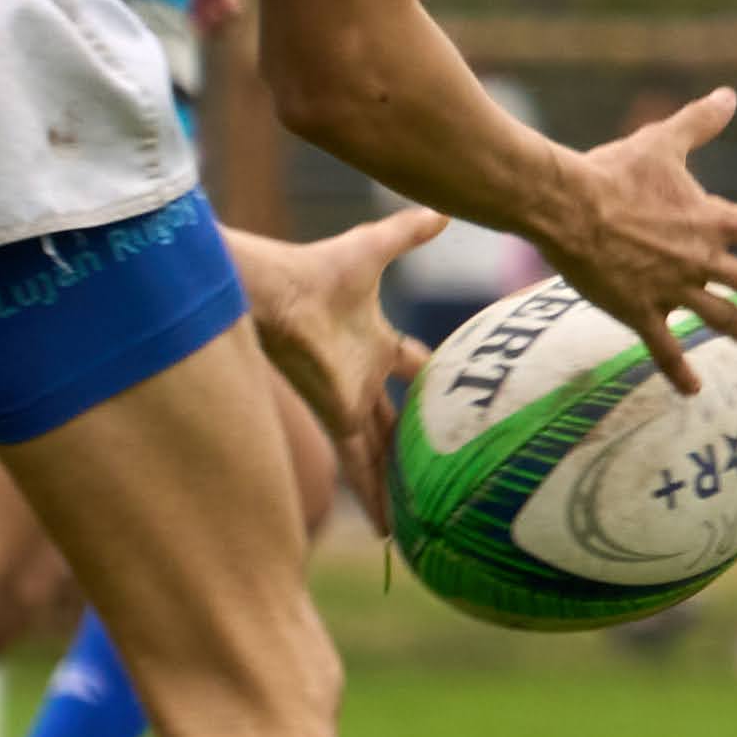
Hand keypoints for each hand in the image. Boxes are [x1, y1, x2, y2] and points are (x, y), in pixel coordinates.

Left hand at [230, 207, 439, 530]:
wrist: (276, 289)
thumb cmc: (317, 268)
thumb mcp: (374, 248)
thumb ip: (407, 231)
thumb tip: (442, 207)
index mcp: (374, 341)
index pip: (413, 365)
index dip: (435, 378)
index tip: (461, 396)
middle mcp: (364, 376)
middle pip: (397, 420)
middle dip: (419, 446)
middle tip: (449, 473)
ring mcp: (351, 400)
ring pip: (381, 450)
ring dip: (399, 483)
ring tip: (421, 521)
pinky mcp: (338, 416)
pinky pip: (360, 463)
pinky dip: (373, 494)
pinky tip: (389, 529)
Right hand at [541, 87, 736, 390]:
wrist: (567, 206)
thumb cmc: (613, 171)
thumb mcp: (662, 142)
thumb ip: (699, 123)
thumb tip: (729, 96)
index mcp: (708, 219)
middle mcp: (699, 258)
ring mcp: (671, 288)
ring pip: (721, 318)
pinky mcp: (639, 310)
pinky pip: (663, 347)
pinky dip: (678, 370)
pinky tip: (693, 389)